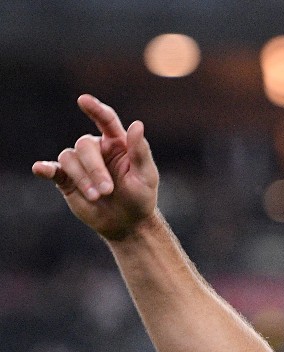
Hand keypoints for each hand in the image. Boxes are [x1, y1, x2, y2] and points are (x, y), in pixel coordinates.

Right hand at [32, 95, 158, 240]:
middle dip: (95, 169)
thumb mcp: (146, 176)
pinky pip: (52, 169)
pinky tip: (40, 169)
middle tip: (107, 191)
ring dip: (82, 178)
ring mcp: (80, 164)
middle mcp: (96, 149)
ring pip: (69, 158)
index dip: (95, 109)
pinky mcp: (66, 179)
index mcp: (117, 143)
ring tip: (97, 197)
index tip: (83, 100)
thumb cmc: (140, 197)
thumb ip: (140, 151)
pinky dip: (45, 169)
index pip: (106, 120)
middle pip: (85, 146)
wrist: (127, 223)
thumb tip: (137, 124)